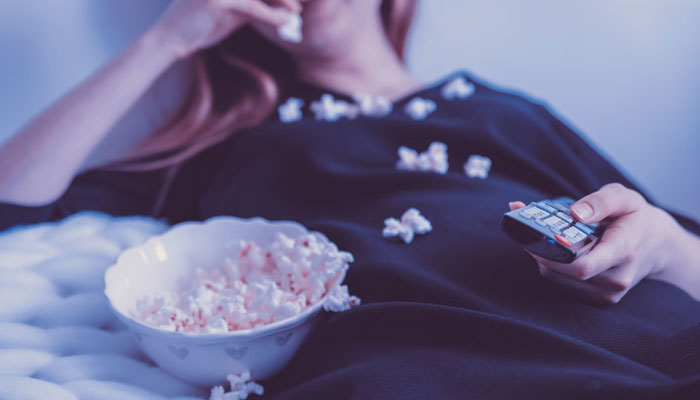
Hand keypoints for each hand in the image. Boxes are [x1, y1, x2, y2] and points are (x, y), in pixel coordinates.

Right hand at [147, 0, 300, 58]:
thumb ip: (253, 7)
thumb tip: (282, 8)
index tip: (293, 1)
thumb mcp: (232, 14)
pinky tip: (283, 22)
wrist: (171, 39)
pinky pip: (251, 7)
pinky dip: (269, 15)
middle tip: (298, 4)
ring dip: (281, 1)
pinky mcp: (217, 0)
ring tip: (296, 12)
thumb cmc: (200, 26)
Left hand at [510, 183, 694, 303]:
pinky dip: (551, 266)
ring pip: (557, 279)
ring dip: (542, 258)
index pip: (584, 267)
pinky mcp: (598, 300)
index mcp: (624, 251)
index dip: (553, 255)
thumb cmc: (635, 218)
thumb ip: (600, 201)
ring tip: (541, 236)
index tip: (537, 236)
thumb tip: (575, 213)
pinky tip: (554, 250)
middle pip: (564, 272)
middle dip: (540, 250)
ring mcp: (608, 294)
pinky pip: (562, 284)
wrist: (657, 246)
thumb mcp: (623, 198)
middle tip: (527, 228)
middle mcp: (617, 279)